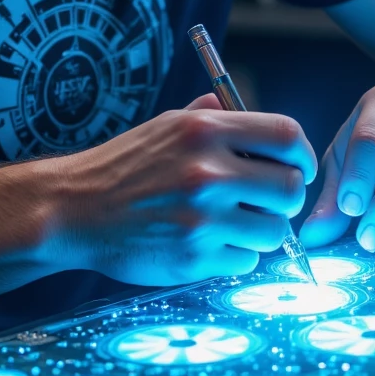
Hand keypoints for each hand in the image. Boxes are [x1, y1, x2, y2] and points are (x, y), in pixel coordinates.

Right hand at [45, 94, 316, 285]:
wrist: (73, 208)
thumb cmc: (123, 166)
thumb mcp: (166, 125)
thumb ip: (212, 117)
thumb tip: (248, 114)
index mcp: (204, 130)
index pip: (285, 135)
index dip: (301, 154)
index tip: (296, 167)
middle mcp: (208, 171)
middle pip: (290, 188)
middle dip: (285, 198)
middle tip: (266, 202)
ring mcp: (202, 217)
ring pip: (273, 231)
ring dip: (261, 231)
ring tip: (232, 224)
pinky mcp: (193, 258)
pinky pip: (245, 261)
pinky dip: (235, 256)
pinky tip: (208, 243)